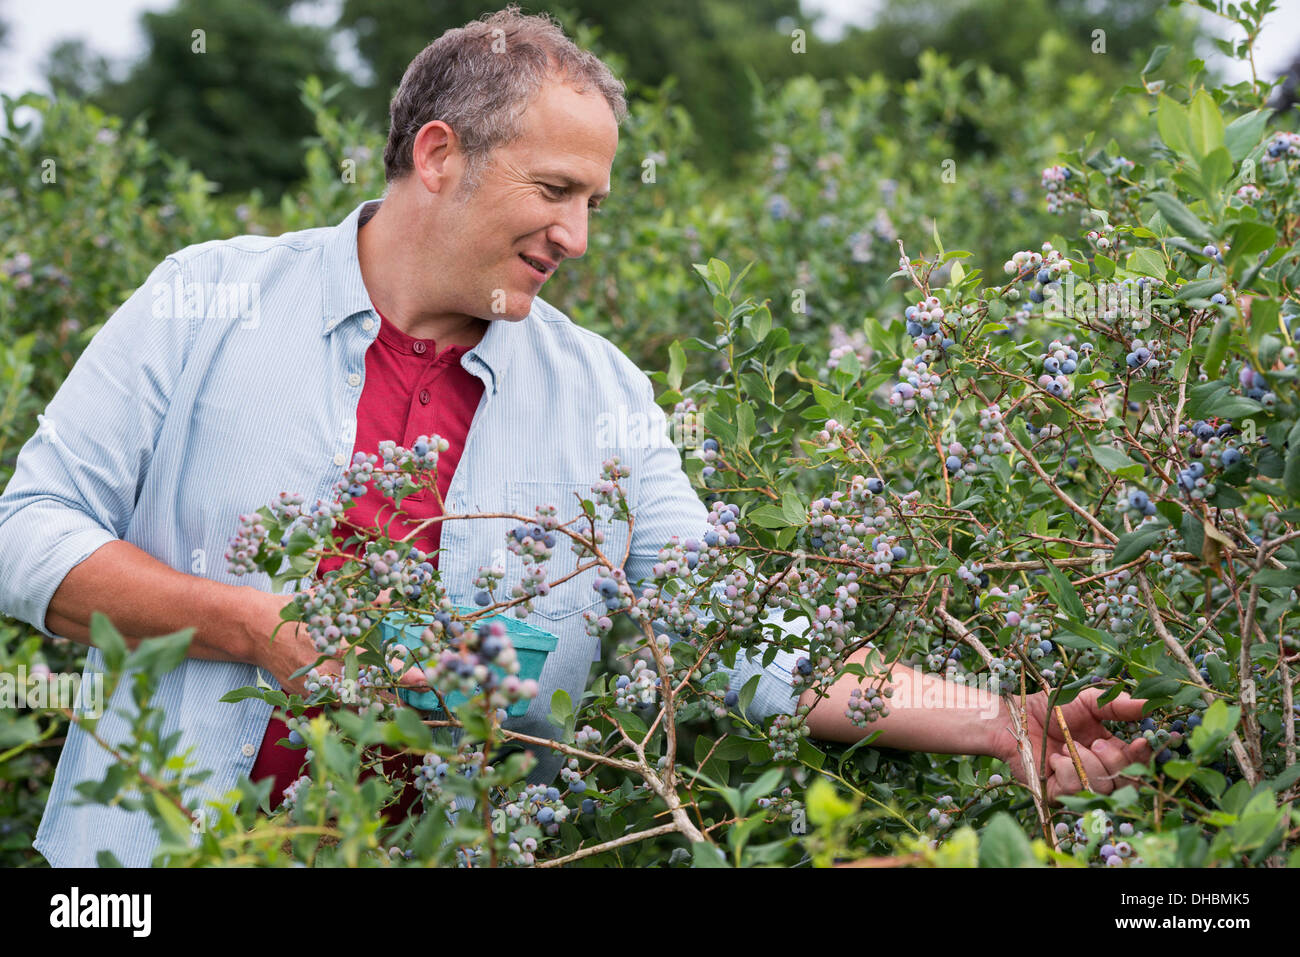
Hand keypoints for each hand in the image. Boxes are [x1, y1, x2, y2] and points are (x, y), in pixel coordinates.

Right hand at [241, 586, 427, 699]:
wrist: (257, 629)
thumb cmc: (300, 610)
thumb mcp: (332, 599)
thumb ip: (366, 599)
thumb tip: (397, 591)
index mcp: (335, 645)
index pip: (377, 663)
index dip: (402, 672)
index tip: (425, 678)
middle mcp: (327, 669)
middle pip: (370, 689)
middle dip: (398, 691)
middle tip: (423, 690)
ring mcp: (316, 686)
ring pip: (356, 701)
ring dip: (380, 699)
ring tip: (404, 699)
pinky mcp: (308, 695)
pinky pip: (338, 702)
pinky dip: (357, 701)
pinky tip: (375, 699)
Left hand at [989, 688, 1152, 801]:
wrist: (1017, 716)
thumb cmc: (1052, 707)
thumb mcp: (1089, 701)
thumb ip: (1119, 705)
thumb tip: (1150, 705)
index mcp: (1111, 751)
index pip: (1138, 763)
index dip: (1144, 756)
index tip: (1143, 742)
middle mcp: (1099, 771)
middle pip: (1126, 782)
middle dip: (1113, 761)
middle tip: (1094, 742)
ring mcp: (1080, 785)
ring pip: (1103, 788)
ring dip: (1087, 763)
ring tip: (1069, 746)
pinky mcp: (1059, 795)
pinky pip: (1076, 790)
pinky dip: (1067, 769)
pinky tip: (1055, 758)